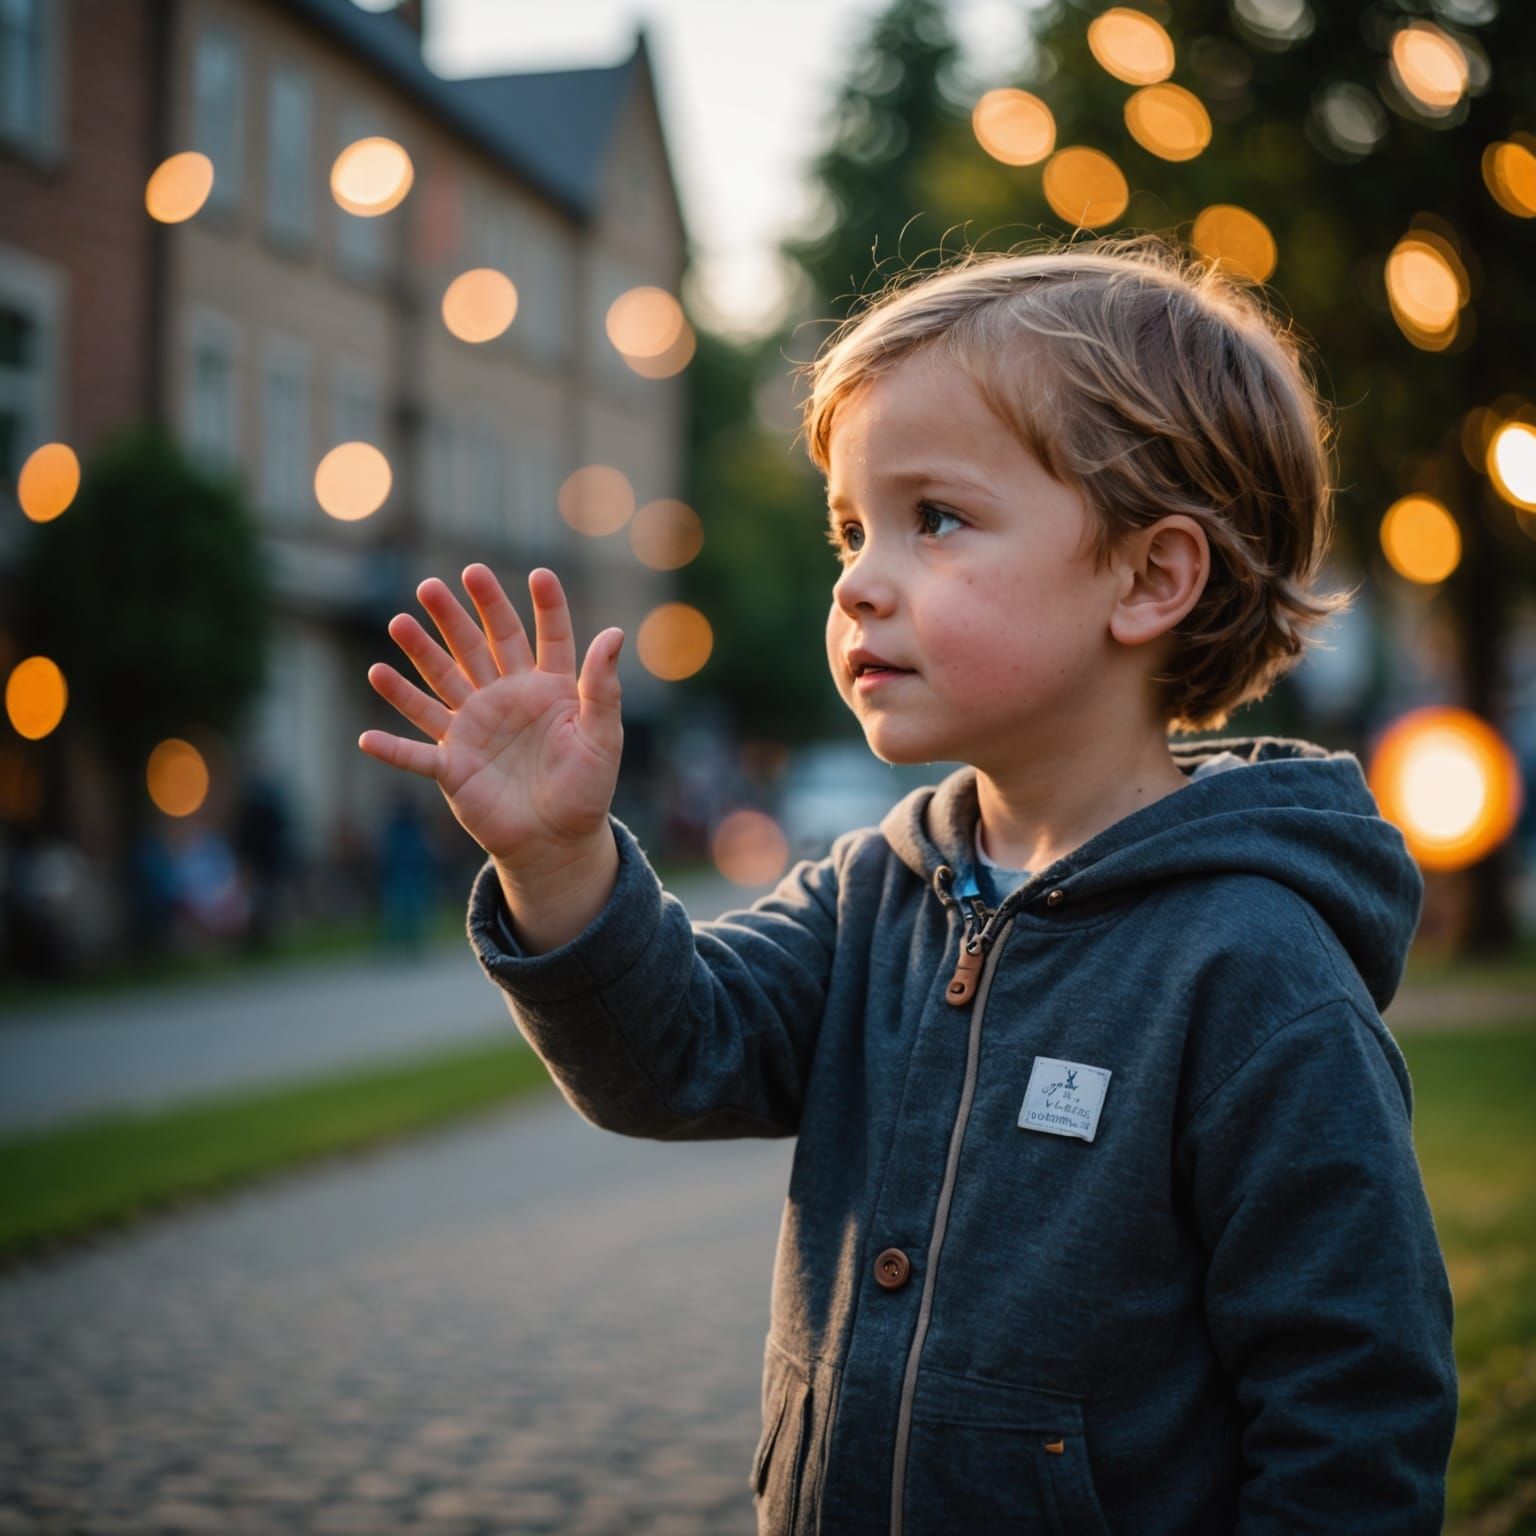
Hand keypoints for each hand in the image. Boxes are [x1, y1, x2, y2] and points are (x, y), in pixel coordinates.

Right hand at [359, 564, 623, 873]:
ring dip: (418, 656)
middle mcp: (505, 698)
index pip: (546, 637)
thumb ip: (603, 688)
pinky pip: (417, 756)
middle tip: (432, 585)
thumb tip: (615, 633)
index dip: (546, 606)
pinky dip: (394, 750)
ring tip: (398, 623)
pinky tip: (366, 737)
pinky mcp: (454, 767)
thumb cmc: (586, 788)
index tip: (540, 574)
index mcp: (548, 688)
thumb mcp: (603, 738)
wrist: (558, 841)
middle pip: (478, 647)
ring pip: (441, 684)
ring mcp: (475, 729)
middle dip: (455, 616)